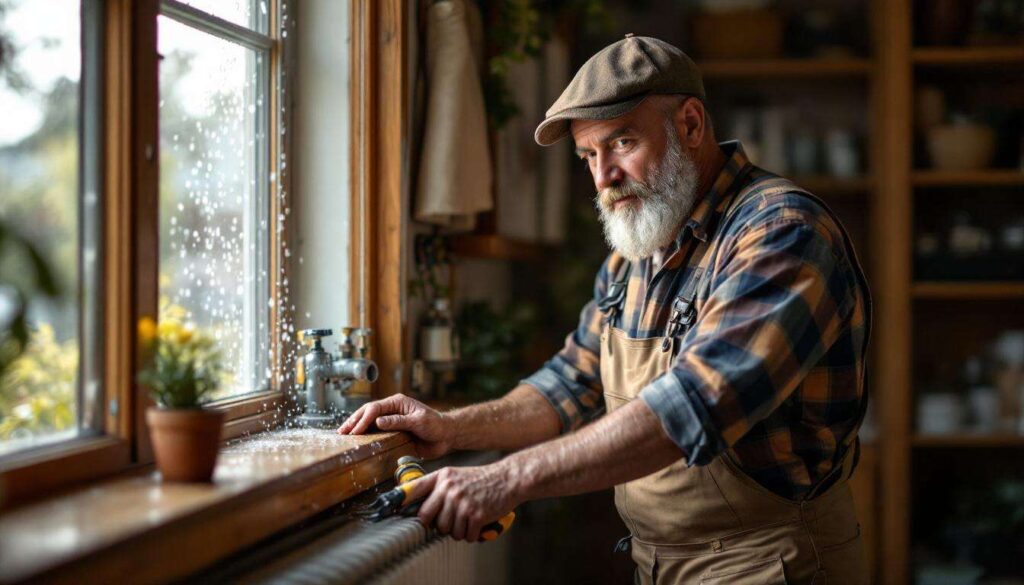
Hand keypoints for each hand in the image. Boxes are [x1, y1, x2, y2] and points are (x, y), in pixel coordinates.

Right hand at [337, 394, 453, 458]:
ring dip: (356, 428)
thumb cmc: (436, 425)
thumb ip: (399, 421)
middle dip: (354, 421)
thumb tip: (378, 421)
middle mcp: (392, 410)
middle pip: (367, 413)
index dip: (363, 419)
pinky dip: (365, 436)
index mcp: (397, 403)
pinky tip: (357, 441)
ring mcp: (391, 421)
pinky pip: (376, 433)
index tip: (355, 430)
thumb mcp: (419, 421)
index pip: (375, 408)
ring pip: (369, 422)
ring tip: (344, 435)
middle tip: (342, 431)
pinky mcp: (393, 433)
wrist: (446, 436)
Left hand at [409, 463, 520, 541]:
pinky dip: (472, 534)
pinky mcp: (476, 514)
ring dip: (457, 530)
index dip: (400, 501)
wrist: (508, 479)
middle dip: (436, 523)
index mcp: (442, 477)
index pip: (414, 490)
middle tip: (449, 520)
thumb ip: (438, 486)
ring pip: (447, 530)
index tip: (391, 509)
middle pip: (427, 517)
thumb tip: (420, 506)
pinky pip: (465, 535)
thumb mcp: (456, 475)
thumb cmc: (482, 479)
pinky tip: (477, 524)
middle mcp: (449, 489)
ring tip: (467, 520)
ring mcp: (462, 502)